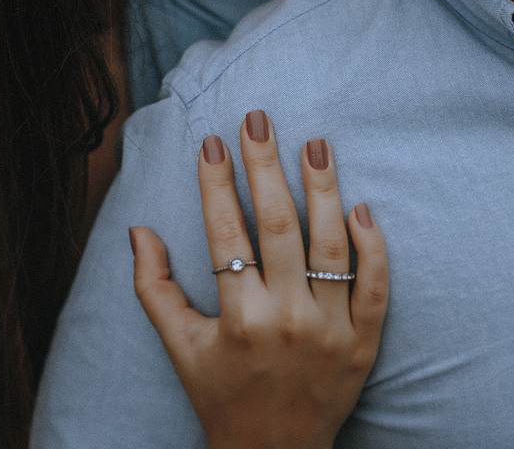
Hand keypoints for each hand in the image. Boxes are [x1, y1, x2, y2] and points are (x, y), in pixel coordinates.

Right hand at [130, 109, 388, 448]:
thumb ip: (154, 289)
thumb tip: (138, 229)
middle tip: (260, 118)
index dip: (217, 183)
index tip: (214, 140)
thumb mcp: (179, 348)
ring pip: (331, 243)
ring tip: (316, 144)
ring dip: (324, 188)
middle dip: (266, 166)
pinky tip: (360, 204)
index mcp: (239, 320)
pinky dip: (373, 244)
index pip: (226, 233)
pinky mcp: (364, 341)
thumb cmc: (221, 395)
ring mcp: (331, 329)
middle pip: (279, 225)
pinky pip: (375, 283)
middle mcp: (287, 319)